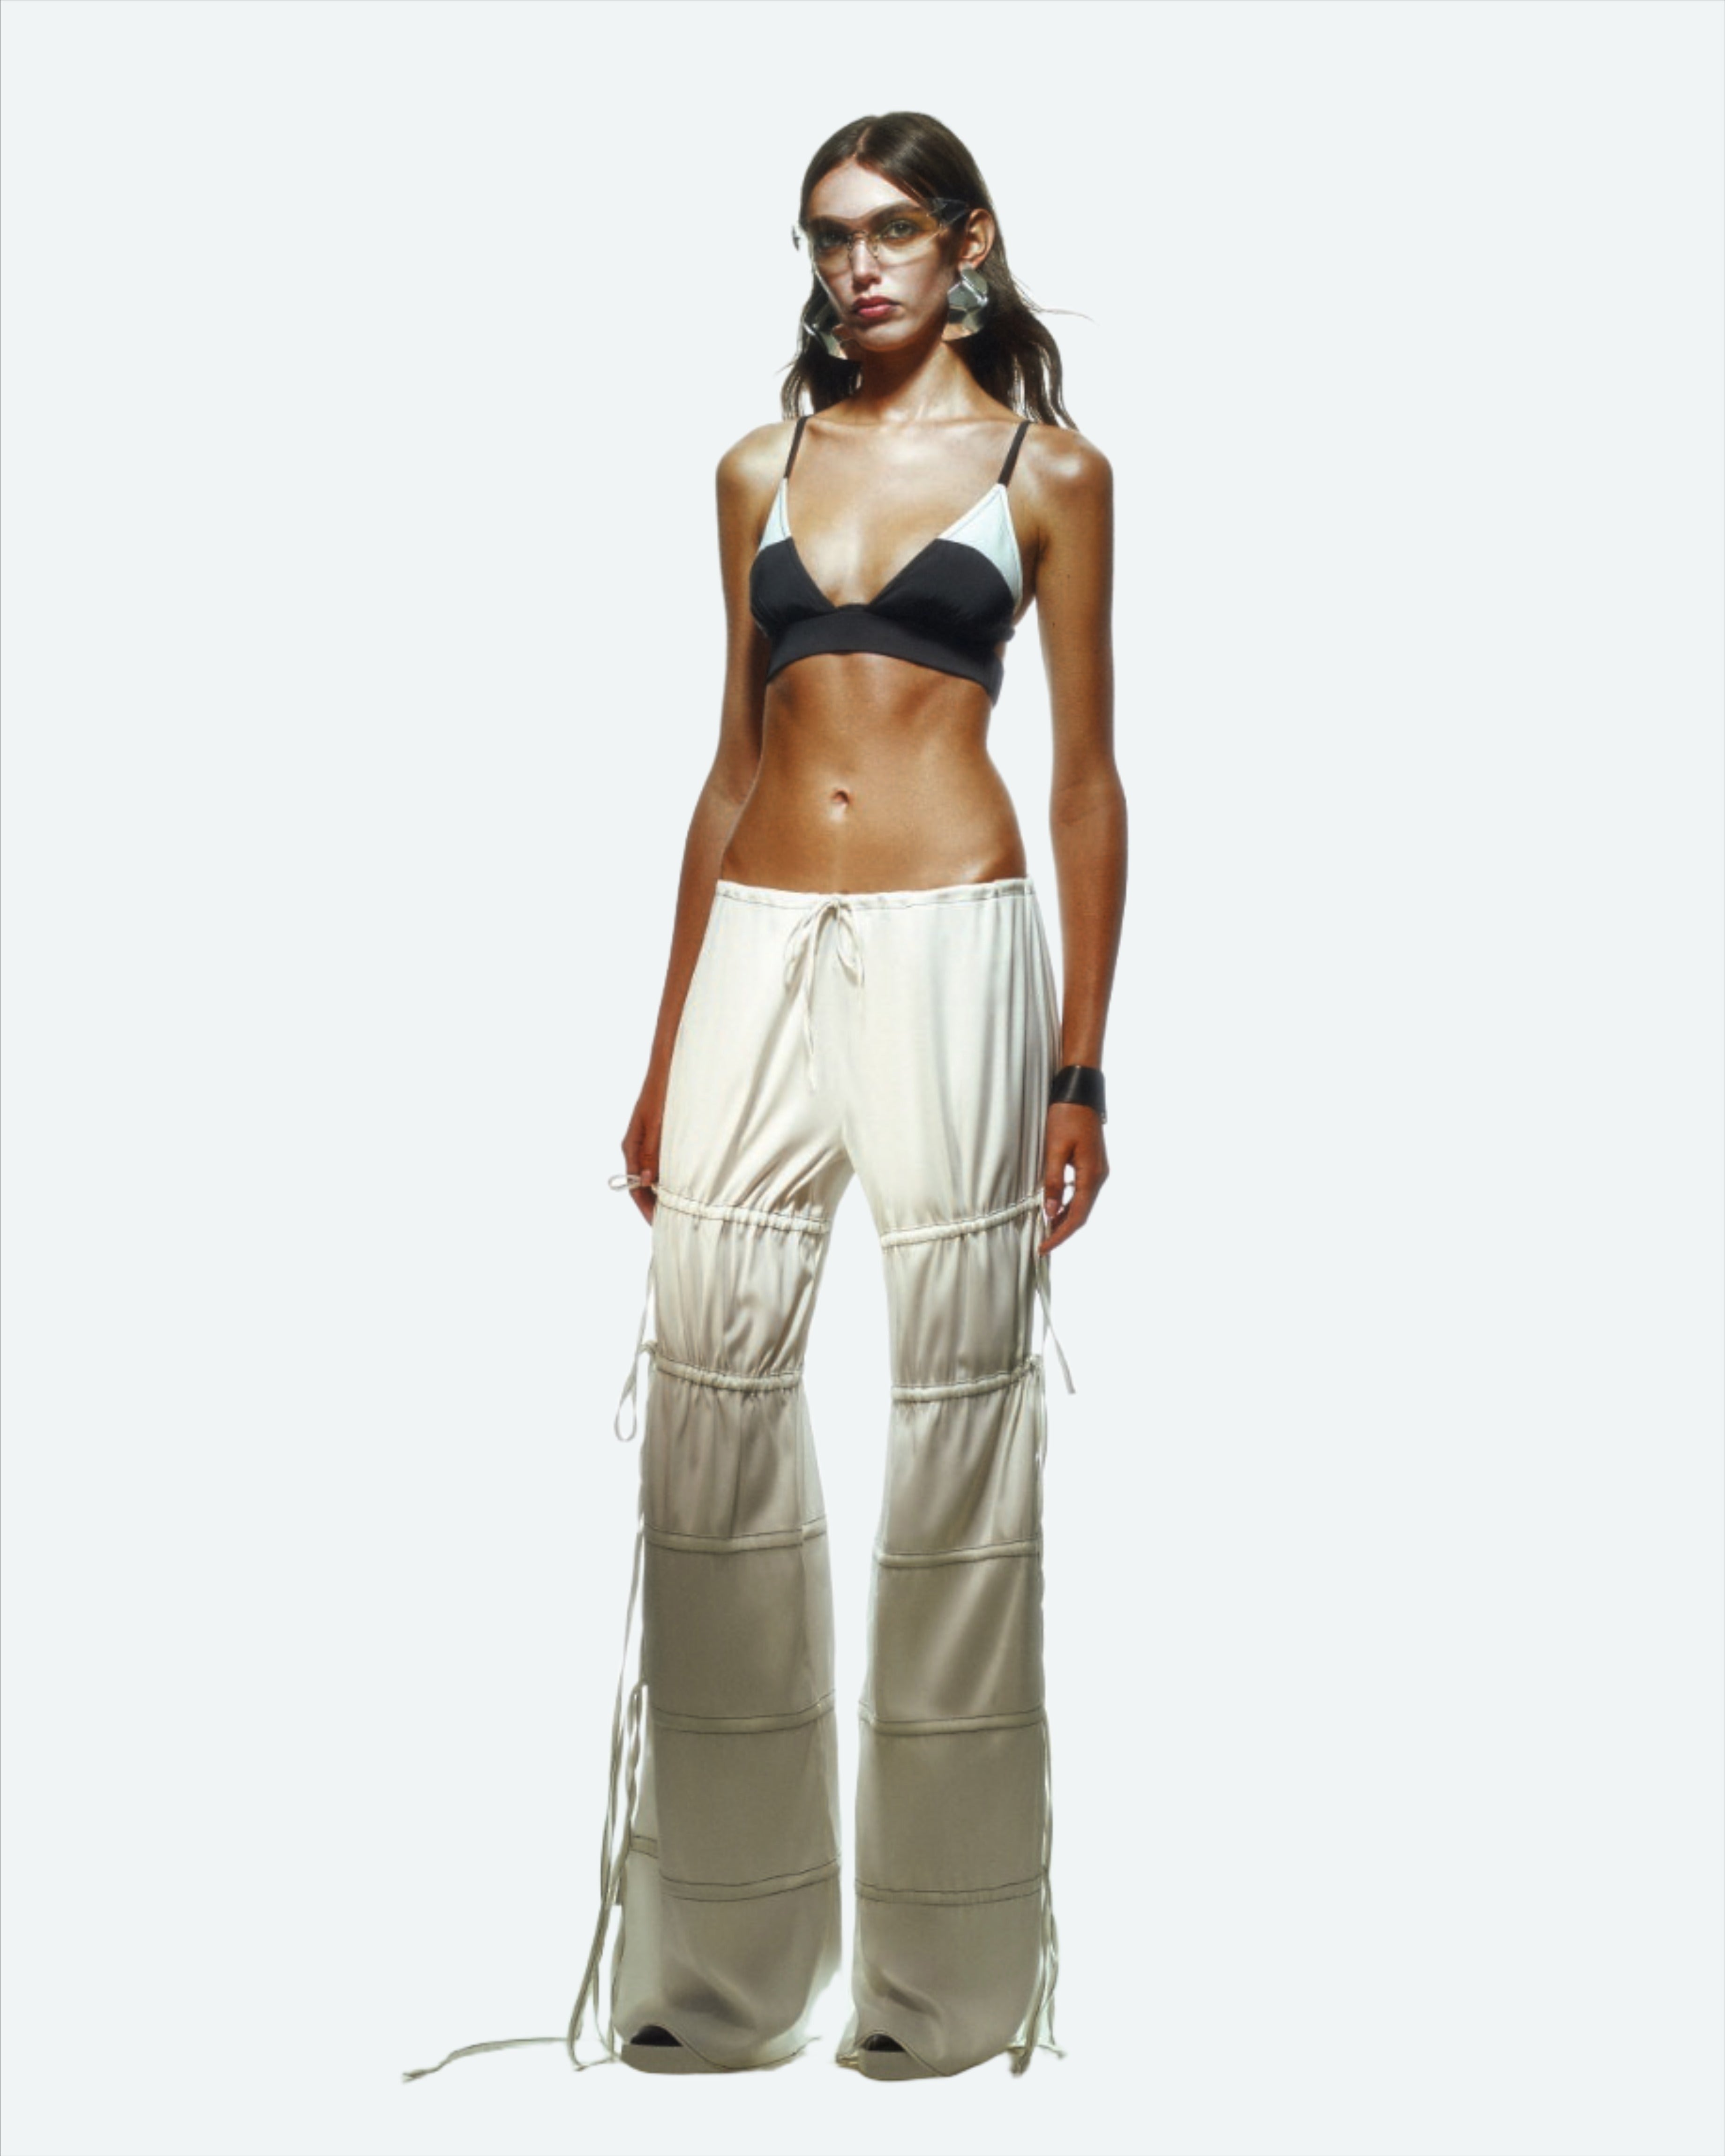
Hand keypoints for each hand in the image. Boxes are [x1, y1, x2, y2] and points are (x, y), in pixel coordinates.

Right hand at [619, 1077, 666, 1227]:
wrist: (669, 1064)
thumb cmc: (664, 1091)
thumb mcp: (660, 1125)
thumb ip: (653, 1153)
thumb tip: (648, 1181)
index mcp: (632, 1146)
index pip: (635, 1185)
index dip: (646, 1206)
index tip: (659, 1222)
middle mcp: (637, 1146)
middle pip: (642, 1183)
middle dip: (655, 1203)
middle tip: (673, 1221)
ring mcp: (648, 1141)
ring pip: (653, 1174)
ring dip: (663, 1190)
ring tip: (680, 1207)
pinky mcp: (659, 1136)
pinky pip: (661, 1161)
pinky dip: (670, 1175)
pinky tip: (683, 1182)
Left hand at [1038, 1103, 1107, 1255]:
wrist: (1079, 1092)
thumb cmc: (1066, 1117)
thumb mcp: (1054, 1150)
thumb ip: (1053, 1182)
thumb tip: (1050, 1213)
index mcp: (1091, 1176)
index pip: (1077, 1216)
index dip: (1060, 1235)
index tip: (1044, 1248)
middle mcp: (1099, 1176)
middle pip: (1082, 1213)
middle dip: (1063, 1230)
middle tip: (1043, 1243)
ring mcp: (1098, 1170)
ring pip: (1082, 1203)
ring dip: (1066, 1217)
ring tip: (1046, 1229)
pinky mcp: (1093, 1164)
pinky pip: (1082, 1191)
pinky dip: (1069, 1203)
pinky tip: (1056, 1205)